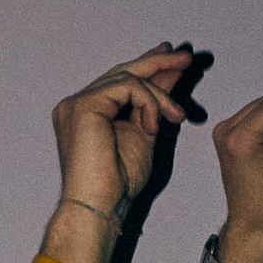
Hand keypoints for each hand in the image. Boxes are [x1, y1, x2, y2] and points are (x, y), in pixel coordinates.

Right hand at [49, 43, 191, 226]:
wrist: (101, 205)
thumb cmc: (118, 182)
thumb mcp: (144, 132)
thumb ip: (153, 104)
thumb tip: (171, 74)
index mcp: (88, 112)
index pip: (120, 79)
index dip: (148, 65)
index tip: (174, 59)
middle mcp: (77, 104)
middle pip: (122, 71)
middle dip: (157, 62)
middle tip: (186, 57)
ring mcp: (77, 103)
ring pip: (129, 78)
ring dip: (160, 95)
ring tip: (177, 114)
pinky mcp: (83, 105)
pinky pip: (127, 87)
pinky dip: (148, 103)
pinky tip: (153, 125)